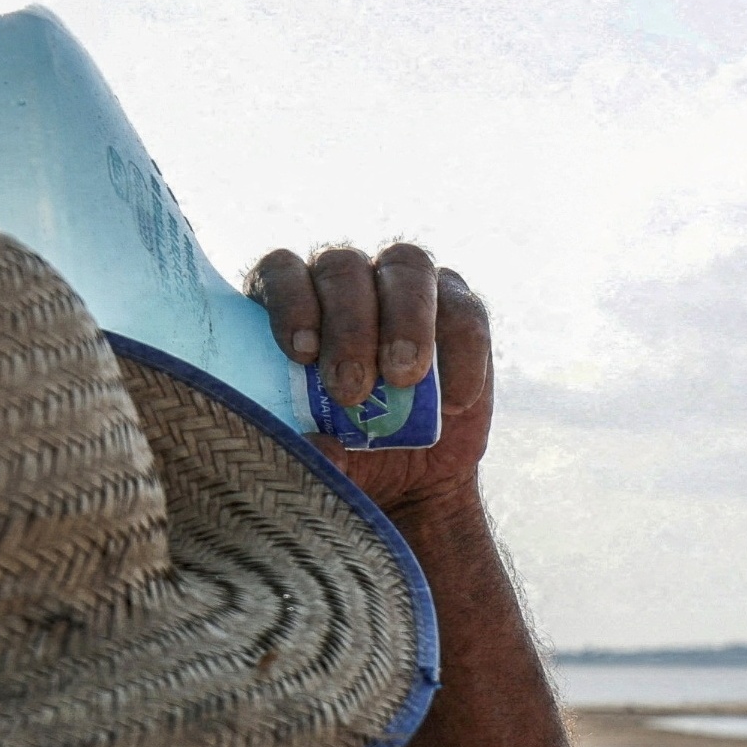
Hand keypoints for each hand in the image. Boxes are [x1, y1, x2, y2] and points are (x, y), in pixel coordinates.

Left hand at [245, 242, 491, 522]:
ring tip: (403, 380)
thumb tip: (319, 448)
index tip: (301, 353)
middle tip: (351, 390)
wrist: (409, 481)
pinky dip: (461, 355)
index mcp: (294, 303)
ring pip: (407, 266)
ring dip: (405, 321)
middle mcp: (347, 281)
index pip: (281, 271)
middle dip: (348, 328)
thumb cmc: (344, 454)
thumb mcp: (317, 460)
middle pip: (343, 269)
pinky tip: (452, 402)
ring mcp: (406, 286)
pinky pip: (464, 312)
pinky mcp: (460, 311)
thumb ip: (307, 450)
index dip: (289, 300)